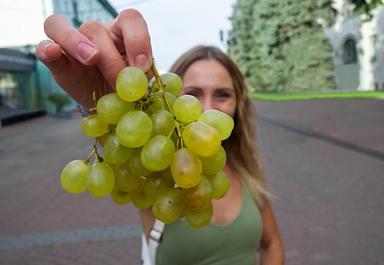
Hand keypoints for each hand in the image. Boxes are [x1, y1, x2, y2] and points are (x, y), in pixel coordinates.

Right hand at [36, 9, 151, 108]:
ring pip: (62, 26)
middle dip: (110, 59)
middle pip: (95, 29)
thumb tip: (138, 74)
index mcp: (121, 33)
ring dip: (76, 42)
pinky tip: (53, 53)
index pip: (129, 19)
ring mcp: (72, 43)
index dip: (137, 39)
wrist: (110, 105)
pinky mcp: (56, 60)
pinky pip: (44, 46)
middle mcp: (96, 33)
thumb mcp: (138, 82)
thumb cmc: (126, 87)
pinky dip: (47, 48)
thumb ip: (140, 76)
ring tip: (91, 59)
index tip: (142, 67)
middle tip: (118, 80)